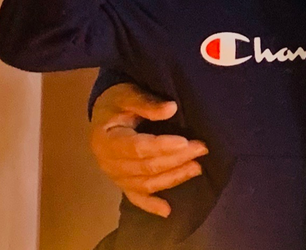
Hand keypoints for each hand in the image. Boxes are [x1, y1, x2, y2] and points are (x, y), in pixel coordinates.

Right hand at [89, 82, 208, 217]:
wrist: (103, 114)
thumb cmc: (116, 102)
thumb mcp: (127, 94)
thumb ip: (147, 103)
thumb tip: (171, 109)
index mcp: (106, 140)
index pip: (138, 148)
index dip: (162, 146)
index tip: (185, 141)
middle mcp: (108, 163)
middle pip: (146, 167)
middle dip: (176, 159)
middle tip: (201, 148)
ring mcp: (114, 177)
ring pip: (146, 183)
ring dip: (173, 177)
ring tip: (197, 168)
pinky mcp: (122, 183)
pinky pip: (136, 198)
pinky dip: (151, 206)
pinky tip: (167, 211)